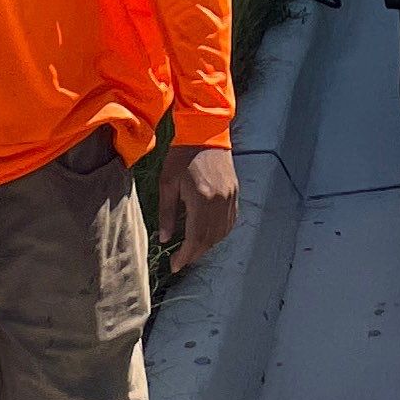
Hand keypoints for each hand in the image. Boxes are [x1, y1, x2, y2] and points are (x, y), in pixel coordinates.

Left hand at [159, 140, 238, 263]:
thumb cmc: (181, 156)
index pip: (195, 237)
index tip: (175, 265)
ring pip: (222, 232)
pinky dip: (220, 233)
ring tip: (192, 250)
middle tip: (181, 261)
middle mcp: (219, 201)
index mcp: (201, 198)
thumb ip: (166, 213)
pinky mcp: (235, 193)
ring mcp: (230, 197)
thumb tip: (165, 239)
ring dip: (207, 245)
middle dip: (195, 253)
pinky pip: (230, 221)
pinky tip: (209, 235)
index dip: (185, 255)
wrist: (205, 133)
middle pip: (210, 238)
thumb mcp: (167, 184)